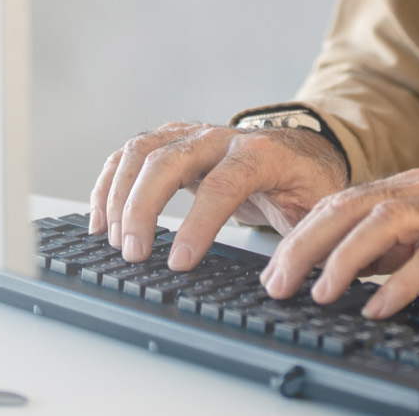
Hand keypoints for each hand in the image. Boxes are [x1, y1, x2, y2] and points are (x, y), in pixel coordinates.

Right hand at [87, 121, 349, 270]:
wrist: (302, 149)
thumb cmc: (306, 184)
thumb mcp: (317, 212)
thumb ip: (303, 242)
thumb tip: (280, 283)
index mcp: (261, 154)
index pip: (222, 184)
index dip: (197, 225)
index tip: (178, 263)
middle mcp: (220, 137)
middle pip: (167, 160)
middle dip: (142, 208)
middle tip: (132, 253)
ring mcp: (191, 134)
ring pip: (140, 151)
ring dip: (119, 196)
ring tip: (114, 239)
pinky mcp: (170, 140)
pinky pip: (128, 155)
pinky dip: (108, 185)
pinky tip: (100, 218)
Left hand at [260, 168, 418, 319]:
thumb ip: (389, 248)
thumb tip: (334, 268)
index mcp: (412, 188)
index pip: (341, 203)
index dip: (301, 235)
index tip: (272, 271)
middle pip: (353, 207)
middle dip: (308, 245)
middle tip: (279, 283)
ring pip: (388, 222)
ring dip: (347, 258)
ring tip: (321, 292)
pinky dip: (403, 282)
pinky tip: (379, 306)